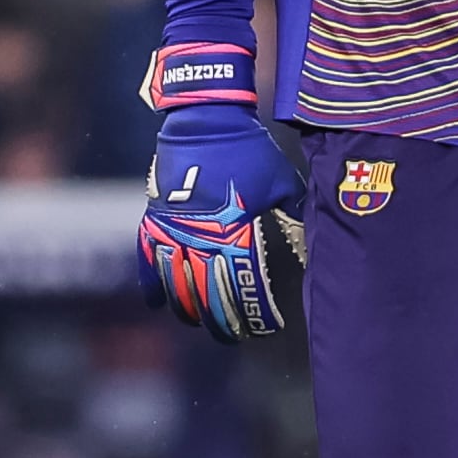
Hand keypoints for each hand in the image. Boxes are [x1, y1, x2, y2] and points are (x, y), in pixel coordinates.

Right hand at [137, 43, 304, 340]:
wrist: (206, 121)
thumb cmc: (250, 152)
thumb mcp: (282, 184)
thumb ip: (293, 215)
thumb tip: (310, 240)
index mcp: (237, 234)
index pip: (245, 286)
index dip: (256, 312)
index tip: (268, 328)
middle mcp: (203, 240)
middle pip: (209, 294)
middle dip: (221, 321)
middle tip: (231, 336)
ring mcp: (174, 231)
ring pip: (176, 285)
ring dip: (187, 308)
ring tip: (197, 324)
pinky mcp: (155, 220)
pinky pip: (147, 260)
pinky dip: (151, 284)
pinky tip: (156, 304)